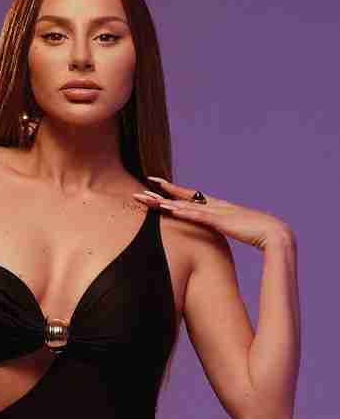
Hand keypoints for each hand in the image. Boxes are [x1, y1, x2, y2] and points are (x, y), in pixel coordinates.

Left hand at [133, 176, 292, 250]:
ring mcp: (217, 212)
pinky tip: (171, 210)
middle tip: (144, 186)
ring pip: (186, 205)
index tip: (156, 184)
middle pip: (183, 197)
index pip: (191, 196)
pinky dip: (185, 213)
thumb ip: (225, 227)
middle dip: (163, 192)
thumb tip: (216, 230)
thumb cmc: (257, 233)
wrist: (276, 233)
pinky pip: (199, 216)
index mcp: (217, 207)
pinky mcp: (222, 221)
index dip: (173, 190)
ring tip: (148, 199)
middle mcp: (215, 205)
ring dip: (167, 202)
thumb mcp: (235, 229)